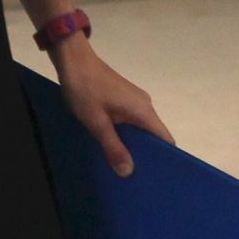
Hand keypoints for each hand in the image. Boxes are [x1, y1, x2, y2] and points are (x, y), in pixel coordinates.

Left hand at [53, 38, 164, 178]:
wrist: (73, 59)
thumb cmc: (85, 89)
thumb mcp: (97, 122)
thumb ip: (113, 147)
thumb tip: (129, 172)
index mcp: (143, 111)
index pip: (165, 139)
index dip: (163, 158)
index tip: (154, 176)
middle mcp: (144, 106)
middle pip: (153, 136)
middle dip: (144, 156)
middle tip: (133, 178)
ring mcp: (134, 101)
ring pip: (140, 129)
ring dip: (132, 145)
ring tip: (120, 166)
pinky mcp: (123, 98)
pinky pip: (130, 121)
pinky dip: (124, 134)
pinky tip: (111, 145)